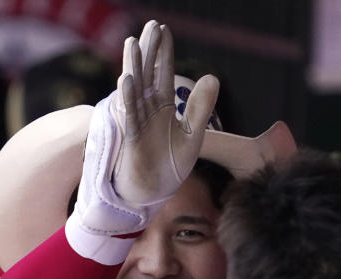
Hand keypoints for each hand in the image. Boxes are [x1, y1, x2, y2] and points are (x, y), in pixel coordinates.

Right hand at [112, 20, 218, 206]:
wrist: (154, 192)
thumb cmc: (170, 165)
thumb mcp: (193, 135)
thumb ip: (201, 108)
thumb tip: (213, 77)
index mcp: (162, 107)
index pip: (163, 74)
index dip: (163, 52)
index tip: (163, 29)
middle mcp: (147, 110)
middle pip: (147, 75)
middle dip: (148, 51)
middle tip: (151, 25)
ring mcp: (138, 123)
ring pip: (135, 90)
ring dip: (134, 67)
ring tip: (133, 42)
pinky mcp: (132, 139)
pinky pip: (130, 116)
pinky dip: (128, 98)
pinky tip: (128, 79)